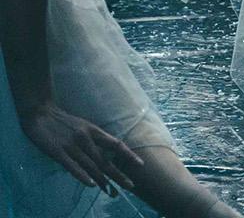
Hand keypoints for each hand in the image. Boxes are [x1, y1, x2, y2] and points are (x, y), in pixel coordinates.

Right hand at [20, 102, 141, 194]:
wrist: (40, 113)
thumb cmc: (62, 121)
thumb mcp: (83, 126)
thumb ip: (93, 139)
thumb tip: (102, 154)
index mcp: (94, 131)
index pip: (116, 144)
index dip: (128, 154)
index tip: (140, 164)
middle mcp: (86, 139)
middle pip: (105, 160)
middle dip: (118, 174)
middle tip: (130, 186)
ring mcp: (72, 146)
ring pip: (91, 166)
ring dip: (102, 180)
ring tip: (112, 191)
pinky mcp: (58, 152)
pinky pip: (72, 166)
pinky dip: (83, 176)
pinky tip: (91, 184)